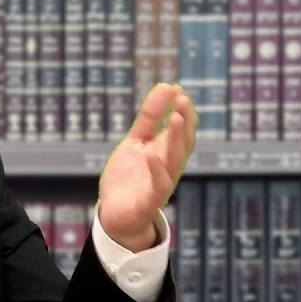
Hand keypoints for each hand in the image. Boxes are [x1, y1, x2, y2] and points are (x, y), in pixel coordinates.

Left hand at [98, 83, 198, 251]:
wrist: (116, 215)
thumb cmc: (130, 177)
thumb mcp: (136, 142)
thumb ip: (150, 118)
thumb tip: (166, 86)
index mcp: (166, 151)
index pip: (181, 129)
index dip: (181, 110)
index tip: (177, 89)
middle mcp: (168, 166)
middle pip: (182, 142)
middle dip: (185, 121)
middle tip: (183, 98)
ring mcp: (161, 183)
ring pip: (175, 160)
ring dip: (178, 139)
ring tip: (177, 117)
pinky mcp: (150, 201)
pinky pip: (158, 186)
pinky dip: (157, 171)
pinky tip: (151, 155)